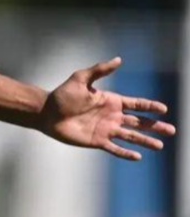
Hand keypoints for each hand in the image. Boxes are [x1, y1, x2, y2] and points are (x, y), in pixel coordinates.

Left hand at [40, 57, 175, 160]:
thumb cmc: (62, 95)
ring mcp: (106, 129)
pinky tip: (138, 156)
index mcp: (111, 101)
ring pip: (131, 136)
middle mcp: (112, 116)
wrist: (46, 112)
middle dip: (155, 126)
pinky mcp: (97, 141)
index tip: (163, 109)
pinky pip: (115, 148)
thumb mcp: (80, 79)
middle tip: (171, 130)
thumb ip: (100, 70)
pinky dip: (126, 153)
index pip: (136, 104)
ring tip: (160, 145)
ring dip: (145, 141)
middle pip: (139, 122)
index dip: (150, 107)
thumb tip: (119, 60)